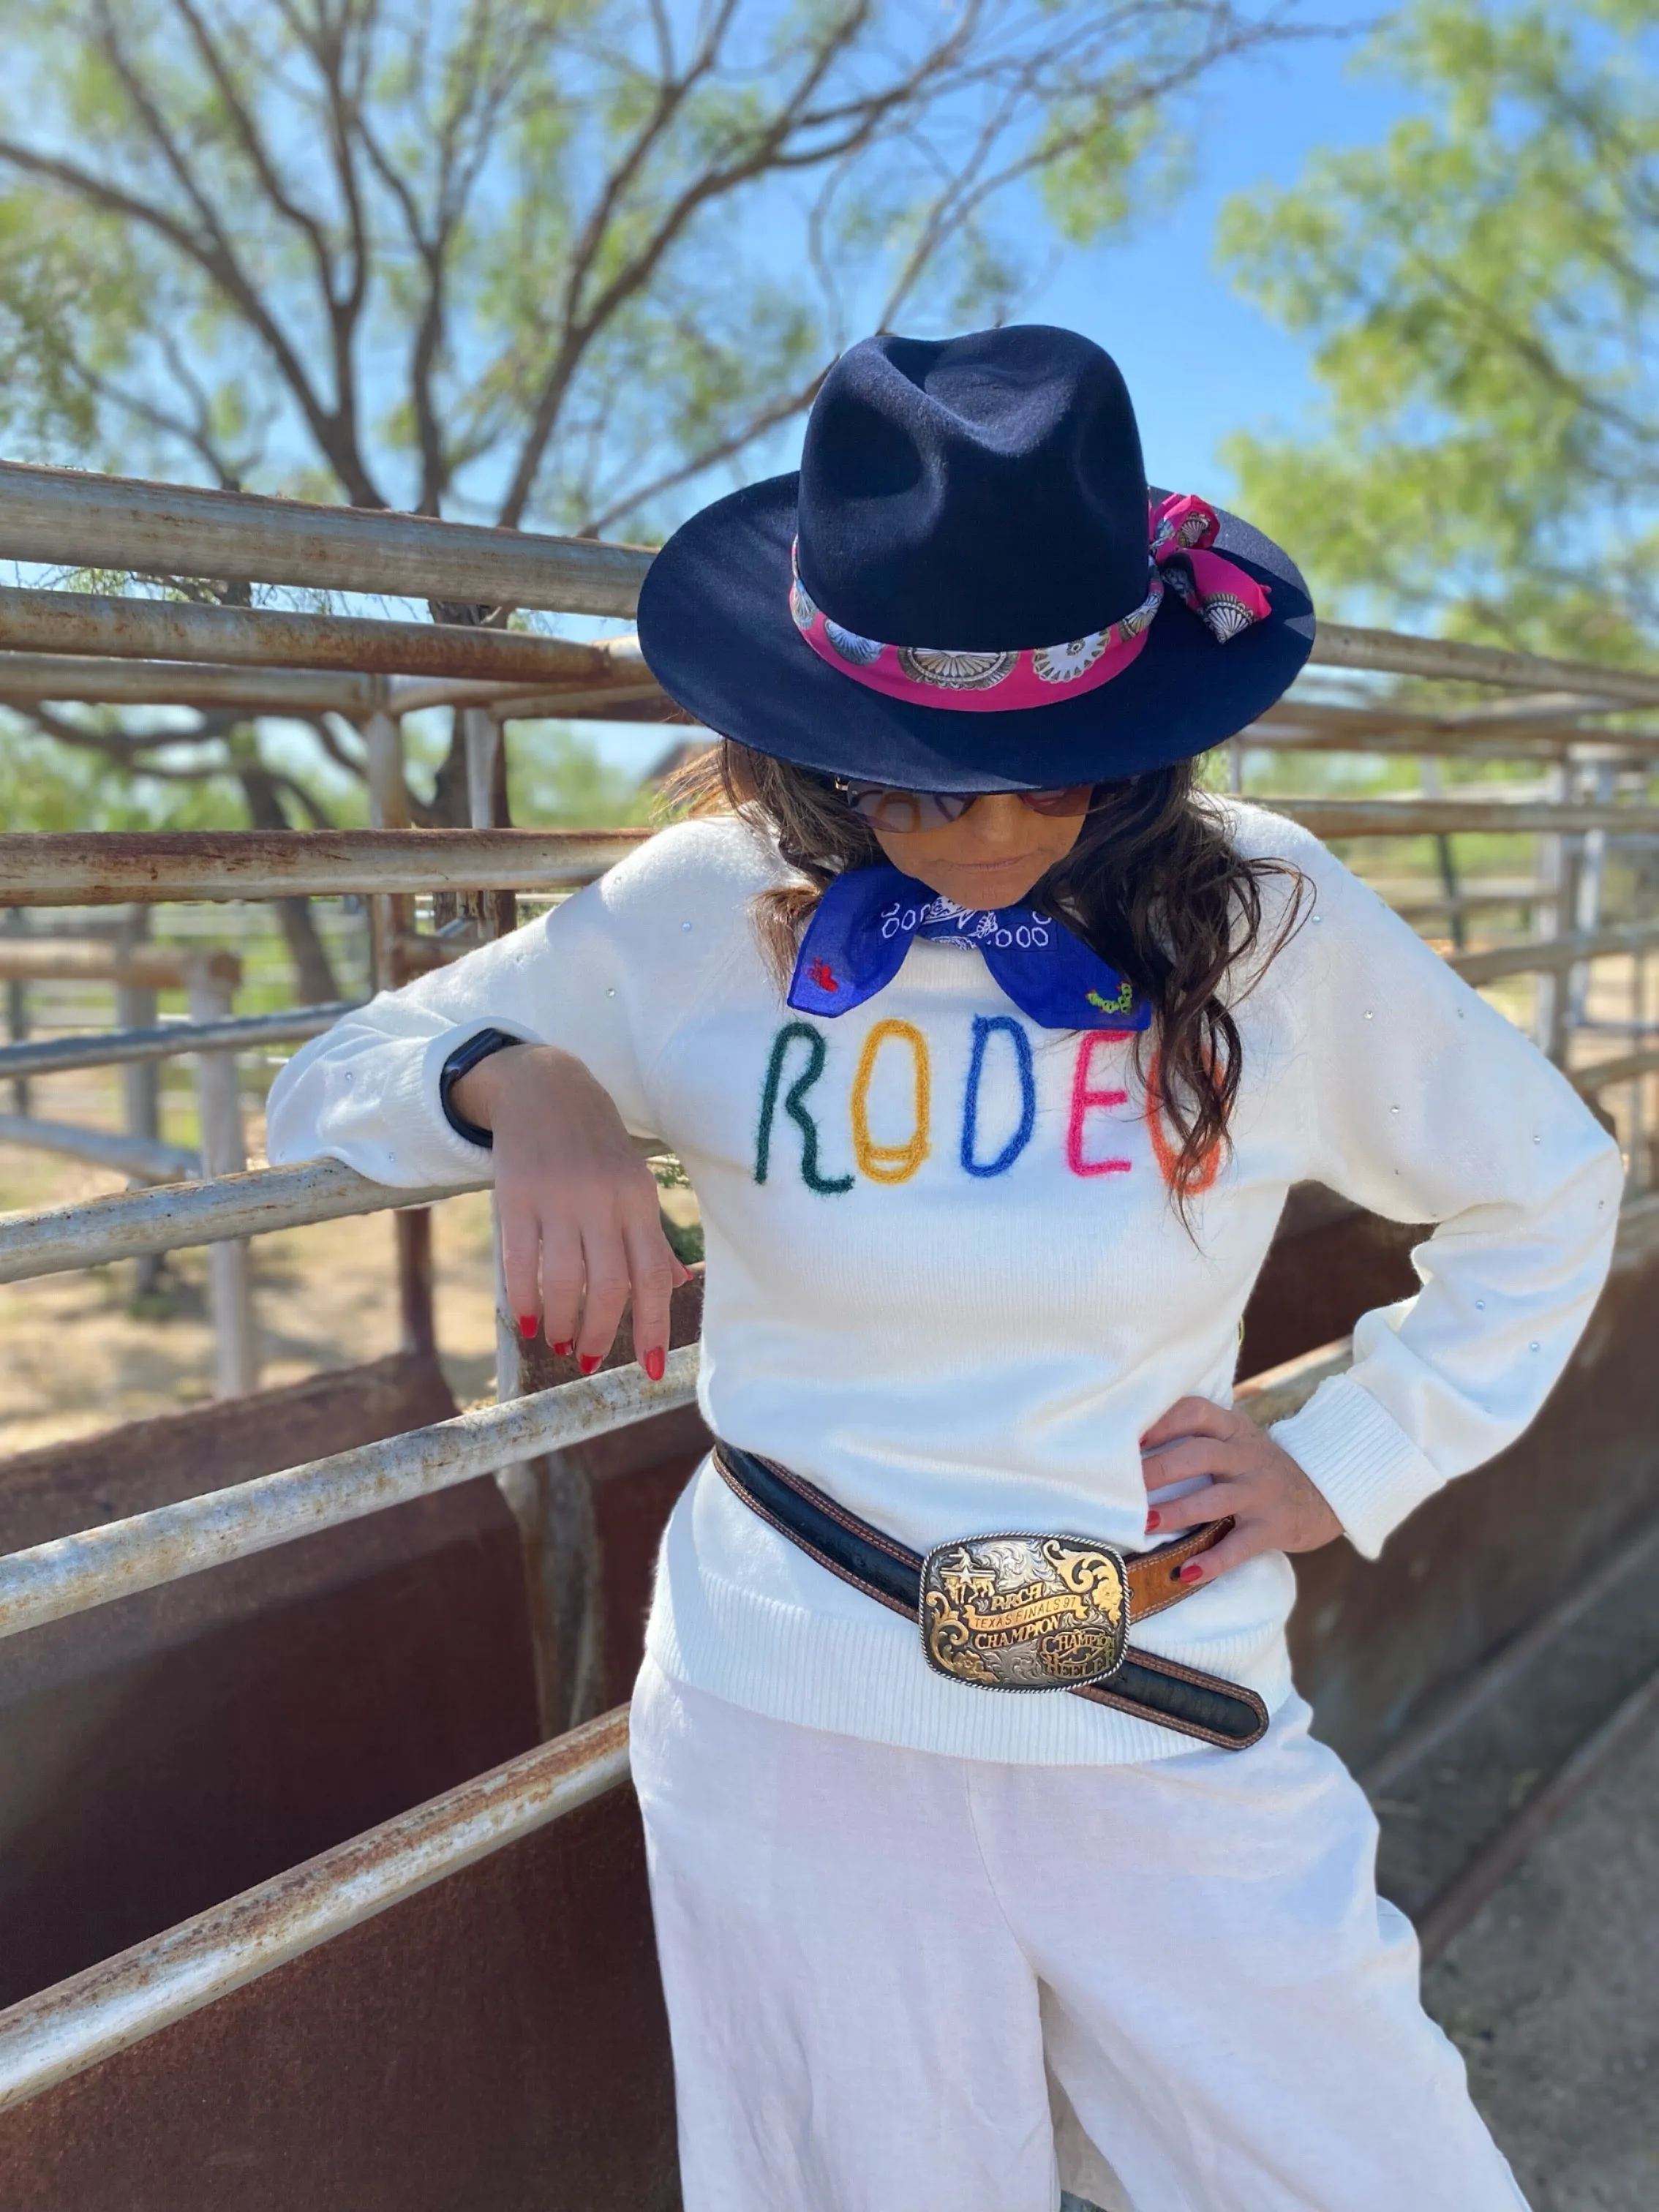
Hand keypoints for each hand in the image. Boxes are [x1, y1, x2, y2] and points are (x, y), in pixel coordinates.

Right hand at [452, 1042, 690, 1377]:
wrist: (544, 1086)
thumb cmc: (596, 1145)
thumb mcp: (633, 1183)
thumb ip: (652, 1236)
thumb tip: (679, 1285)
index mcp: (638, 1201)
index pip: (653, 1275)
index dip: (654, 1327)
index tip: (652, 1369)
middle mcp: (603, 1201)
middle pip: (609, 1286)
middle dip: (599, 1334)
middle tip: (587, 1358)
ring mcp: (558, 1198)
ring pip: (564, 1280)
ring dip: (560, 1322)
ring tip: (555, 1340)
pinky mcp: (516, 1196)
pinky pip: (520, 1260)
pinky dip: (523, 1298)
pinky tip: (525, 1317)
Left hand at [1139, 1397, 1341, 1585]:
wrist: (1323, 1494)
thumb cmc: (1259, 1466)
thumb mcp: (1236, 1439)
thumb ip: (1199, 1435)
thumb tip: (1132, 1444)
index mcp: (1233, 1429)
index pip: (1197, 1412)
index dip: (1164, 1422)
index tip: (1131, 1436)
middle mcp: (1247, 1457)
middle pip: (1200, 1455)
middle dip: (1160, 1469)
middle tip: (1123, 1483)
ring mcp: (1261, 1492)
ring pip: (1216, 1500)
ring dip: (1178, 1512)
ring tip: (1146, 1524)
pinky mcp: (1272, 1527)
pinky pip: (1239, 1546)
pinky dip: (1213, 1561)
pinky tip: (1186, 1573)